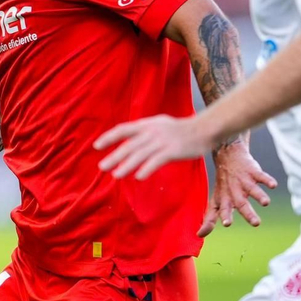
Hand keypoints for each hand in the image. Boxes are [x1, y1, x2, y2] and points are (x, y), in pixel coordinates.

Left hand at [95, 114, 212, 181]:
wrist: (204, 129)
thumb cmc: (181, 129)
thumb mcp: (160, 124)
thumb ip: (145, 131)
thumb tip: (130, 141)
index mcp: (147, 124)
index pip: (123, 129)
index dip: (109, 137)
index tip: (96, 146)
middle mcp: (152, 131)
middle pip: (129, 145)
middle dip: (114, 156)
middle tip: (101, 167)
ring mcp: (162, 141)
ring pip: (140, 154)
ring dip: (127, 165)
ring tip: (116, 175)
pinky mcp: (173, 151)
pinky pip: (156, 161)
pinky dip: (146, 169)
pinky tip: (138, 176)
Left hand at [199, 142, 277, 234]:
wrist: (228, 156)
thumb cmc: (223, 185)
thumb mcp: (215, 201)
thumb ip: (209, 219)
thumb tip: (198, 235)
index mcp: (225, 200)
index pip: (224, 210)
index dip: (225, 216)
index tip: (227, 223)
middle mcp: (235, 191)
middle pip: (242, 204)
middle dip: (248, 214)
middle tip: (256, 223)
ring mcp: (244, 181)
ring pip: (253, 190)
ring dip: (259, 196)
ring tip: (266, 203)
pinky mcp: (254, 172)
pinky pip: (261, 176)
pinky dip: (267, 180)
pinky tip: (273, 185)